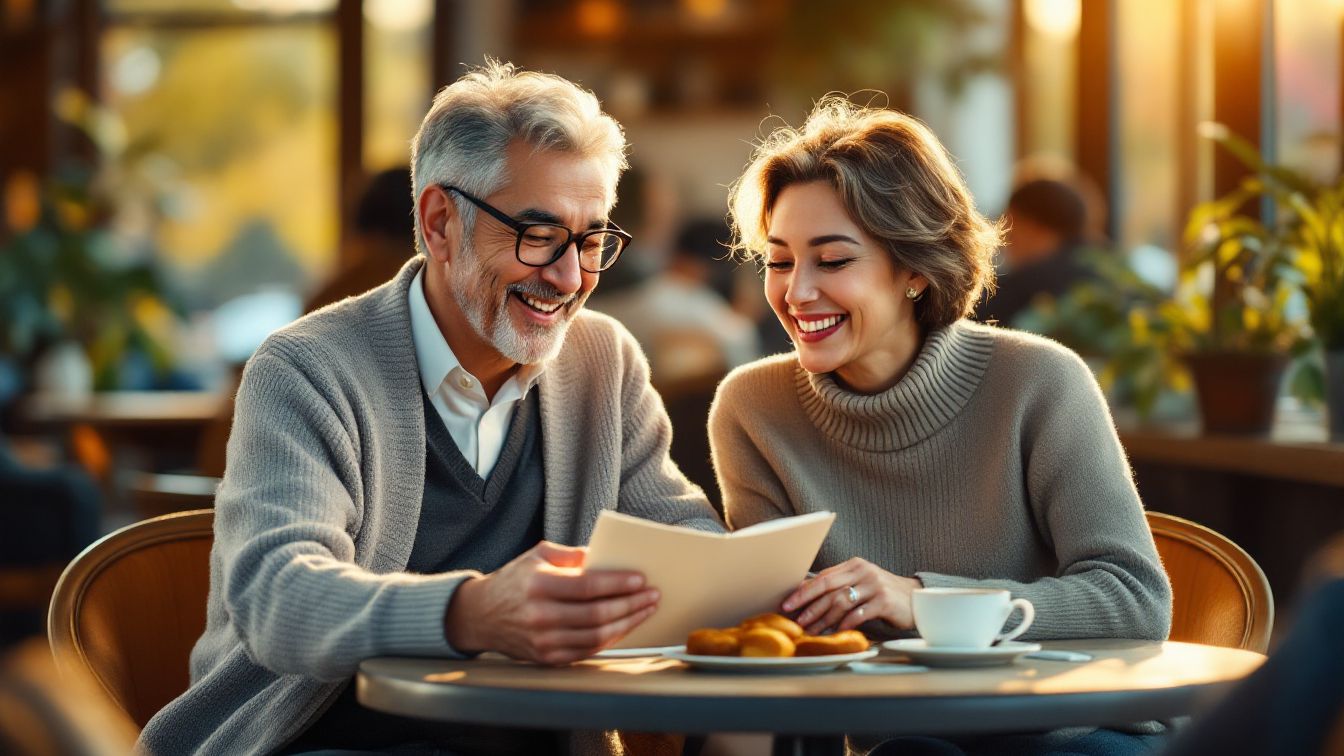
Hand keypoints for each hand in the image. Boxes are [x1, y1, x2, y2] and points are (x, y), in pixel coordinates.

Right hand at [444, 541, 659, 664]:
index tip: (641, 579)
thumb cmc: (514, 580)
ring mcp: (544, 641)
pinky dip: (610, 639)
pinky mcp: (547, 658)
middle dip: (631, 604)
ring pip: (597, 636)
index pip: (588, 586)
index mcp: (539, 585)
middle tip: (652, 595)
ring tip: (645, 611)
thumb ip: (572, 555)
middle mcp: (541, 616)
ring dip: (627, 623)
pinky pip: (587, 651)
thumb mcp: (538, 555)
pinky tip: (624, 626)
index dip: (618, 583)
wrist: (480, 615)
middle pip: (597, 614)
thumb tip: (606, 557)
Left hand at [780, 557, 921, 633]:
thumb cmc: (882, 594)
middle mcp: (863, 572)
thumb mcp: (861, 584)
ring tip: (812, 630)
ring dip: (823, 618)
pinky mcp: (884, 601)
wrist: (915, 598)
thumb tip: (805, 596)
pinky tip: (836, 631)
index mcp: (854, 565)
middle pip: (828, 587)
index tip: (787, 603)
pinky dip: (845, 623)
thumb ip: (839, 587)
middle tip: (795, 619)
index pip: (823, 577)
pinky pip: (859, 613)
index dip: (803, 591)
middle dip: (808, 604)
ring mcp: (874, 585)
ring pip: (841, 601)